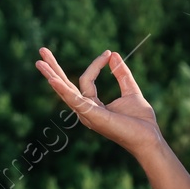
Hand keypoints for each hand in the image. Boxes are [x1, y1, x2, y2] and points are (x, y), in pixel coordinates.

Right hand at [35, 47, 162, 156]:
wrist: (149, 138)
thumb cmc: (140, 121)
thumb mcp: (131, 91)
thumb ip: (121, 74)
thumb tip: (113, 54)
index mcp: (93, 105)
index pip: (87, 80)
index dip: (96, 64)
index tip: (108, 53)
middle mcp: (85, 110)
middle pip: (65, 86)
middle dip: (54, 68)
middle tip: (42, 51)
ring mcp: (87, 114)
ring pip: (65, 92)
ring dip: (52, 76)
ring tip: (39, 61)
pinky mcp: (92, 116)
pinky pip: (75, 100)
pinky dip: (64, 90)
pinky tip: (53, 79)